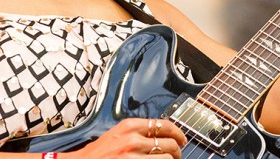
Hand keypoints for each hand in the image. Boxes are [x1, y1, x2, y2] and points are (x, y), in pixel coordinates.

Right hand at [69, 118, 186, 158]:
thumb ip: (137, 133)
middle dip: (177, 152)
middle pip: (169, 143)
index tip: (181, 139)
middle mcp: (133, 139)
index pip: (163, 124)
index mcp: (129, 126)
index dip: (177, 133)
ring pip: (168, 158)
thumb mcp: (117, 135)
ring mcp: (134, 156)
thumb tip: (160, 135)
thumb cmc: (98, 154)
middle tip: (177, 156)